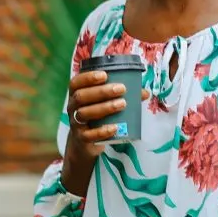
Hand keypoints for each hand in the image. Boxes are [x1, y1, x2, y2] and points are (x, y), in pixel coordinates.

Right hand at [58, 70, 147, 192]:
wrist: (85, 142)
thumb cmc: (97, 116)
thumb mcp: (105, 104)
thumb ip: (122, 97)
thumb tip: (144, 92)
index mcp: (77, 94)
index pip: (76, 82)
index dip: (88, 77)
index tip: (105, 74)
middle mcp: (73, 107)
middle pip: (81, 96)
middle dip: (101, 91)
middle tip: (121, 89)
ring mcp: (76, 123)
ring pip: (84, 113)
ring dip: (104, 108)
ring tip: (122, 104)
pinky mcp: (81, 138)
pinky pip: (89, 135)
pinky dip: (102, 131)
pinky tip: (115, 127)